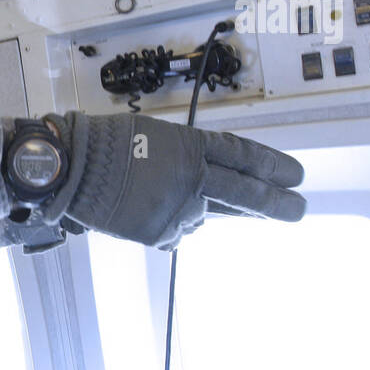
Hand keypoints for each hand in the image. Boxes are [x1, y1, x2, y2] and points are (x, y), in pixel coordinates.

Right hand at [37, 111, 305, 248]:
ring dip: (191, 209)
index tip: (296, 176)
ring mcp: (180, 209)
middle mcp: (195, 179)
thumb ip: (188, 158)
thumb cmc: (107, 146)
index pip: (246, 157)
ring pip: (202, 216)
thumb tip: (210, 184)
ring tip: (156, 197)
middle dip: (278, 203)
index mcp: (193, 147)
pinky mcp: (161, 233)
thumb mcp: (156, 136)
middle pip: (248, 194)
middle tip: (299, 209)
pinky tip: (142, 211)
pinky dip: (163, 225)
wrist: (71, 170)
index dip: (274, 166)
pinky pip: (173, 233)